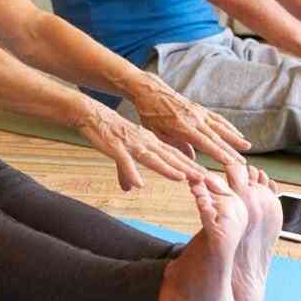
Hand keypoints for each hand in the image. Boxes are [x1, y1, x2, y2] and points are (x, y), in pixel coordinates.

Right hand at [75, 102, 208, 190]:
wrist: (93, 115)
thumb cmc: (113, 132)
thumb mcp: (130, 148)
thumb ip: (133, 166)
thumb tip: (138, 186)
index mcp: (152, 142)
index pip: (176, 155)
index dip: (192, 166)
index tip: (207, 177)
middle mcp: (146, 142)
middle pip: (170, 157)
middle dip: (188, 169)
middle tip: (206, 179)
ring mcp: (132, 144)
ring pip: (152, 157)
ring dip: (167, 168)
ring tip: (182, 178)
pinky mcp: (115, 147)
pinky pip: (124, 161)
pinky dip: (131, 172)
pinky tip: (138, 184)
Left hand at [128, 73, 250, 164]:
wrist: (149, 90)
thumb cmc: (149, 113)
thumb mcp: (156, 132)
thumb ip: (174, 146)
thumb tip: (191, 160)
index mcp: (182, 126)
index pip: (204, 142)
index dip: (218, 153)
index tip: (230, 162)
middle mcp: (194, 118)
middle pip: (216, 137)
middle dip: (231, 150)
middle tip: (244, 162)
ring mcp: (198, 112)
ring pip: (220, 127)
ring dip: (234, 138)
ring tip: (247, 147)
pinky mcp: (200, 108)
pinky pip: (217, 118)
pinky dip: (229, 126)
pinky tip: (237, 133)